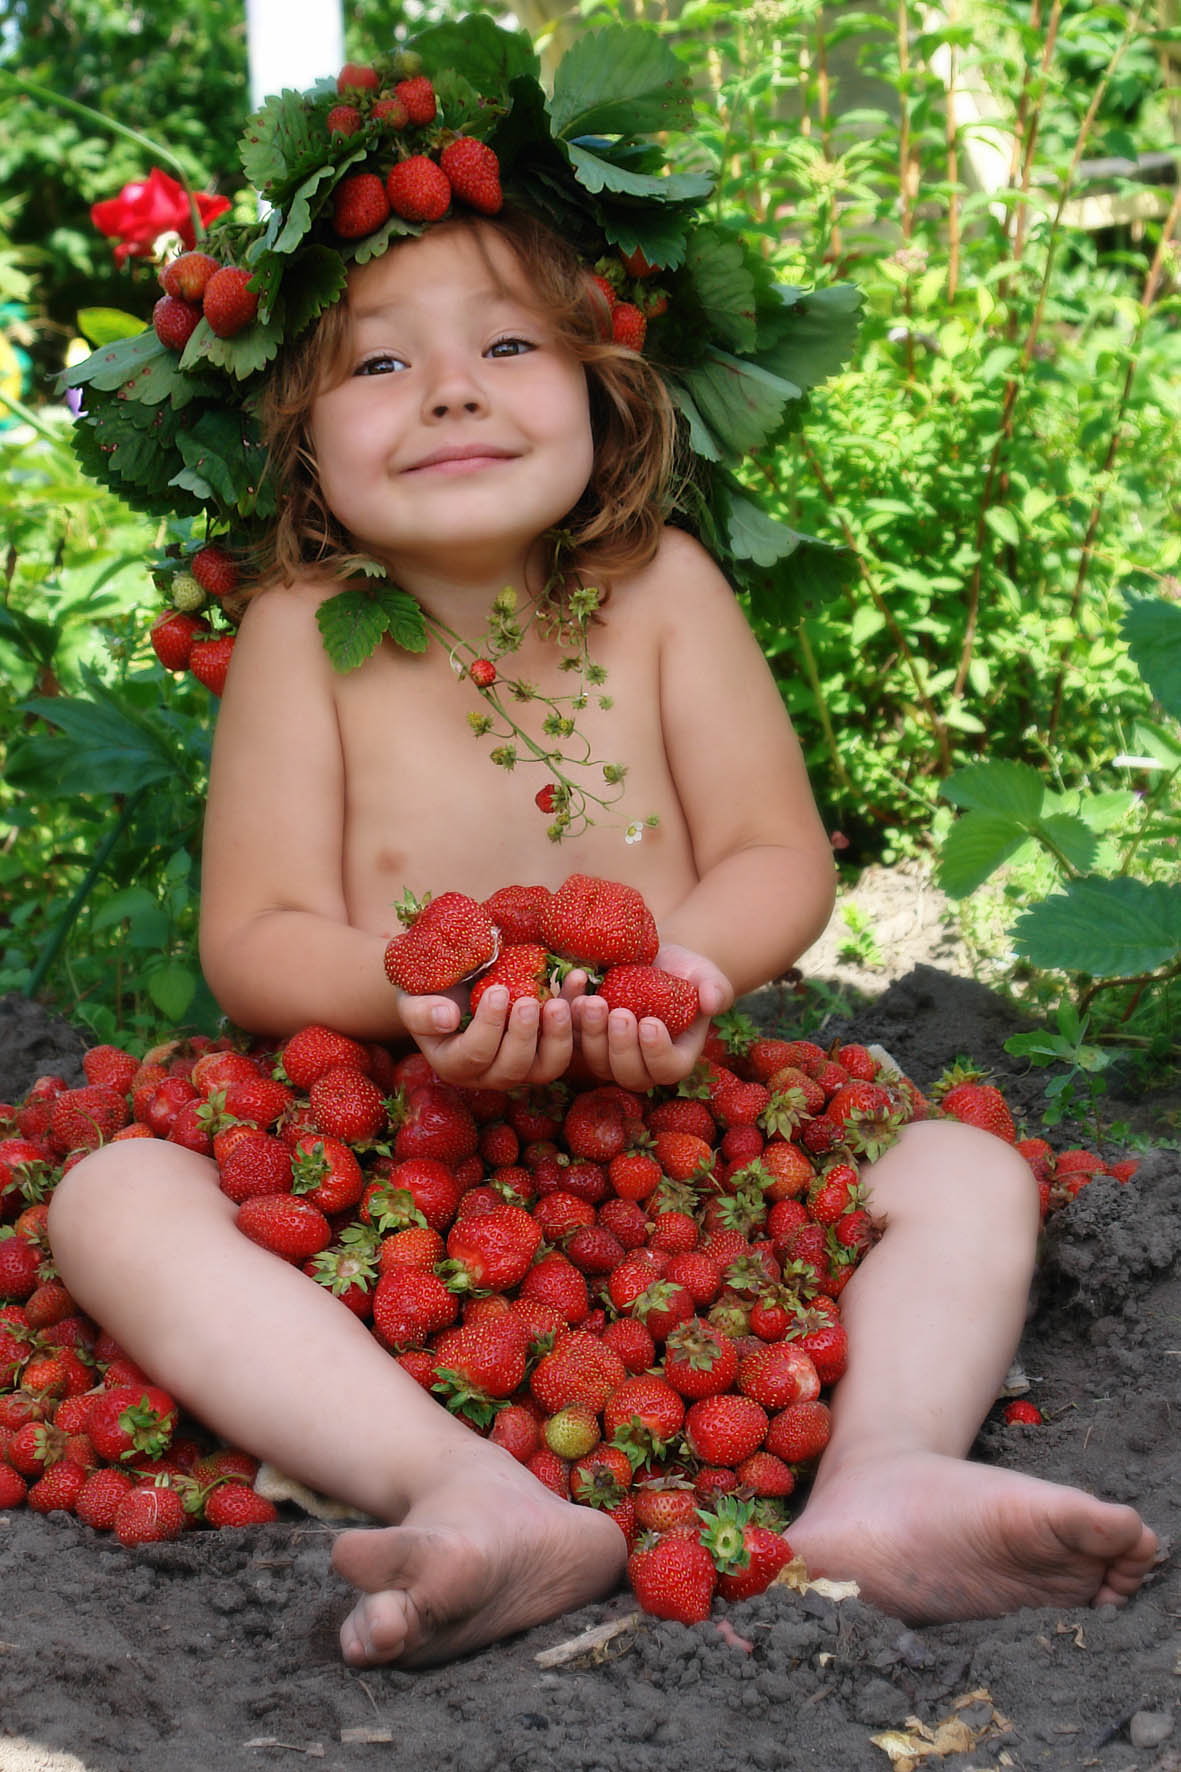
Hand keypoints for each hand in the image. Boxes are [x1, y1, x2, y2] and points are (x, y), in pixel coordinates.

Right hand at [397, 983, 575, 1088]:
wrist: (454, 985)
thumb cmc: (429, 991)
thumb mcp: (413, 998)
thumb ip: (421, 1011)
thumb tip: (447, 1019)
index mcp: (455, 1065)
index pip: (474, 1056)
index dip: (488, 1027)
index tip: (496, 991)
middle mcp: (490, 1074)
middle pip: (514, 1068)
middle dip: (525, 1036)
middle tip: (532, 1001)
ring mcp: (522, 1065)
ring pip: (547, 1066)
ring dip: (560, 1036)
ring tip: (561, 1002)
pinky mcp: (546, 1048)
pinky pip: (567, 1040)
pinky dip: (577, 1012)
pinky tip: (579, 980)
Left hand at [570, 943, 732, 1091]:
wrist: (655, 961)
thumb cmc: (686, 973)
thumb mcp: (706, 976)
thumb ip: (716, 989)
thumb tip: (712, 1001)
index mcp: (676, 1057)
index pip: (668, 1068)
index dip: (657, 1053)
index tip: (650, 1023)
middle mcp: (642, 1065)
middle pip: (628, 1074)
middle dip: (621, 1046)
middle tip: (618, 1013)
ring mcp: (610, 1056)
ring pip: (596, 1061)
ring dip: (591, 1035)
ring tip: (592, 1001)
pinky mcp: (585, 1039)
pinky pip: (572, 1037)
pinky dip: (570, 1015)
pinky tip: (576, 986)